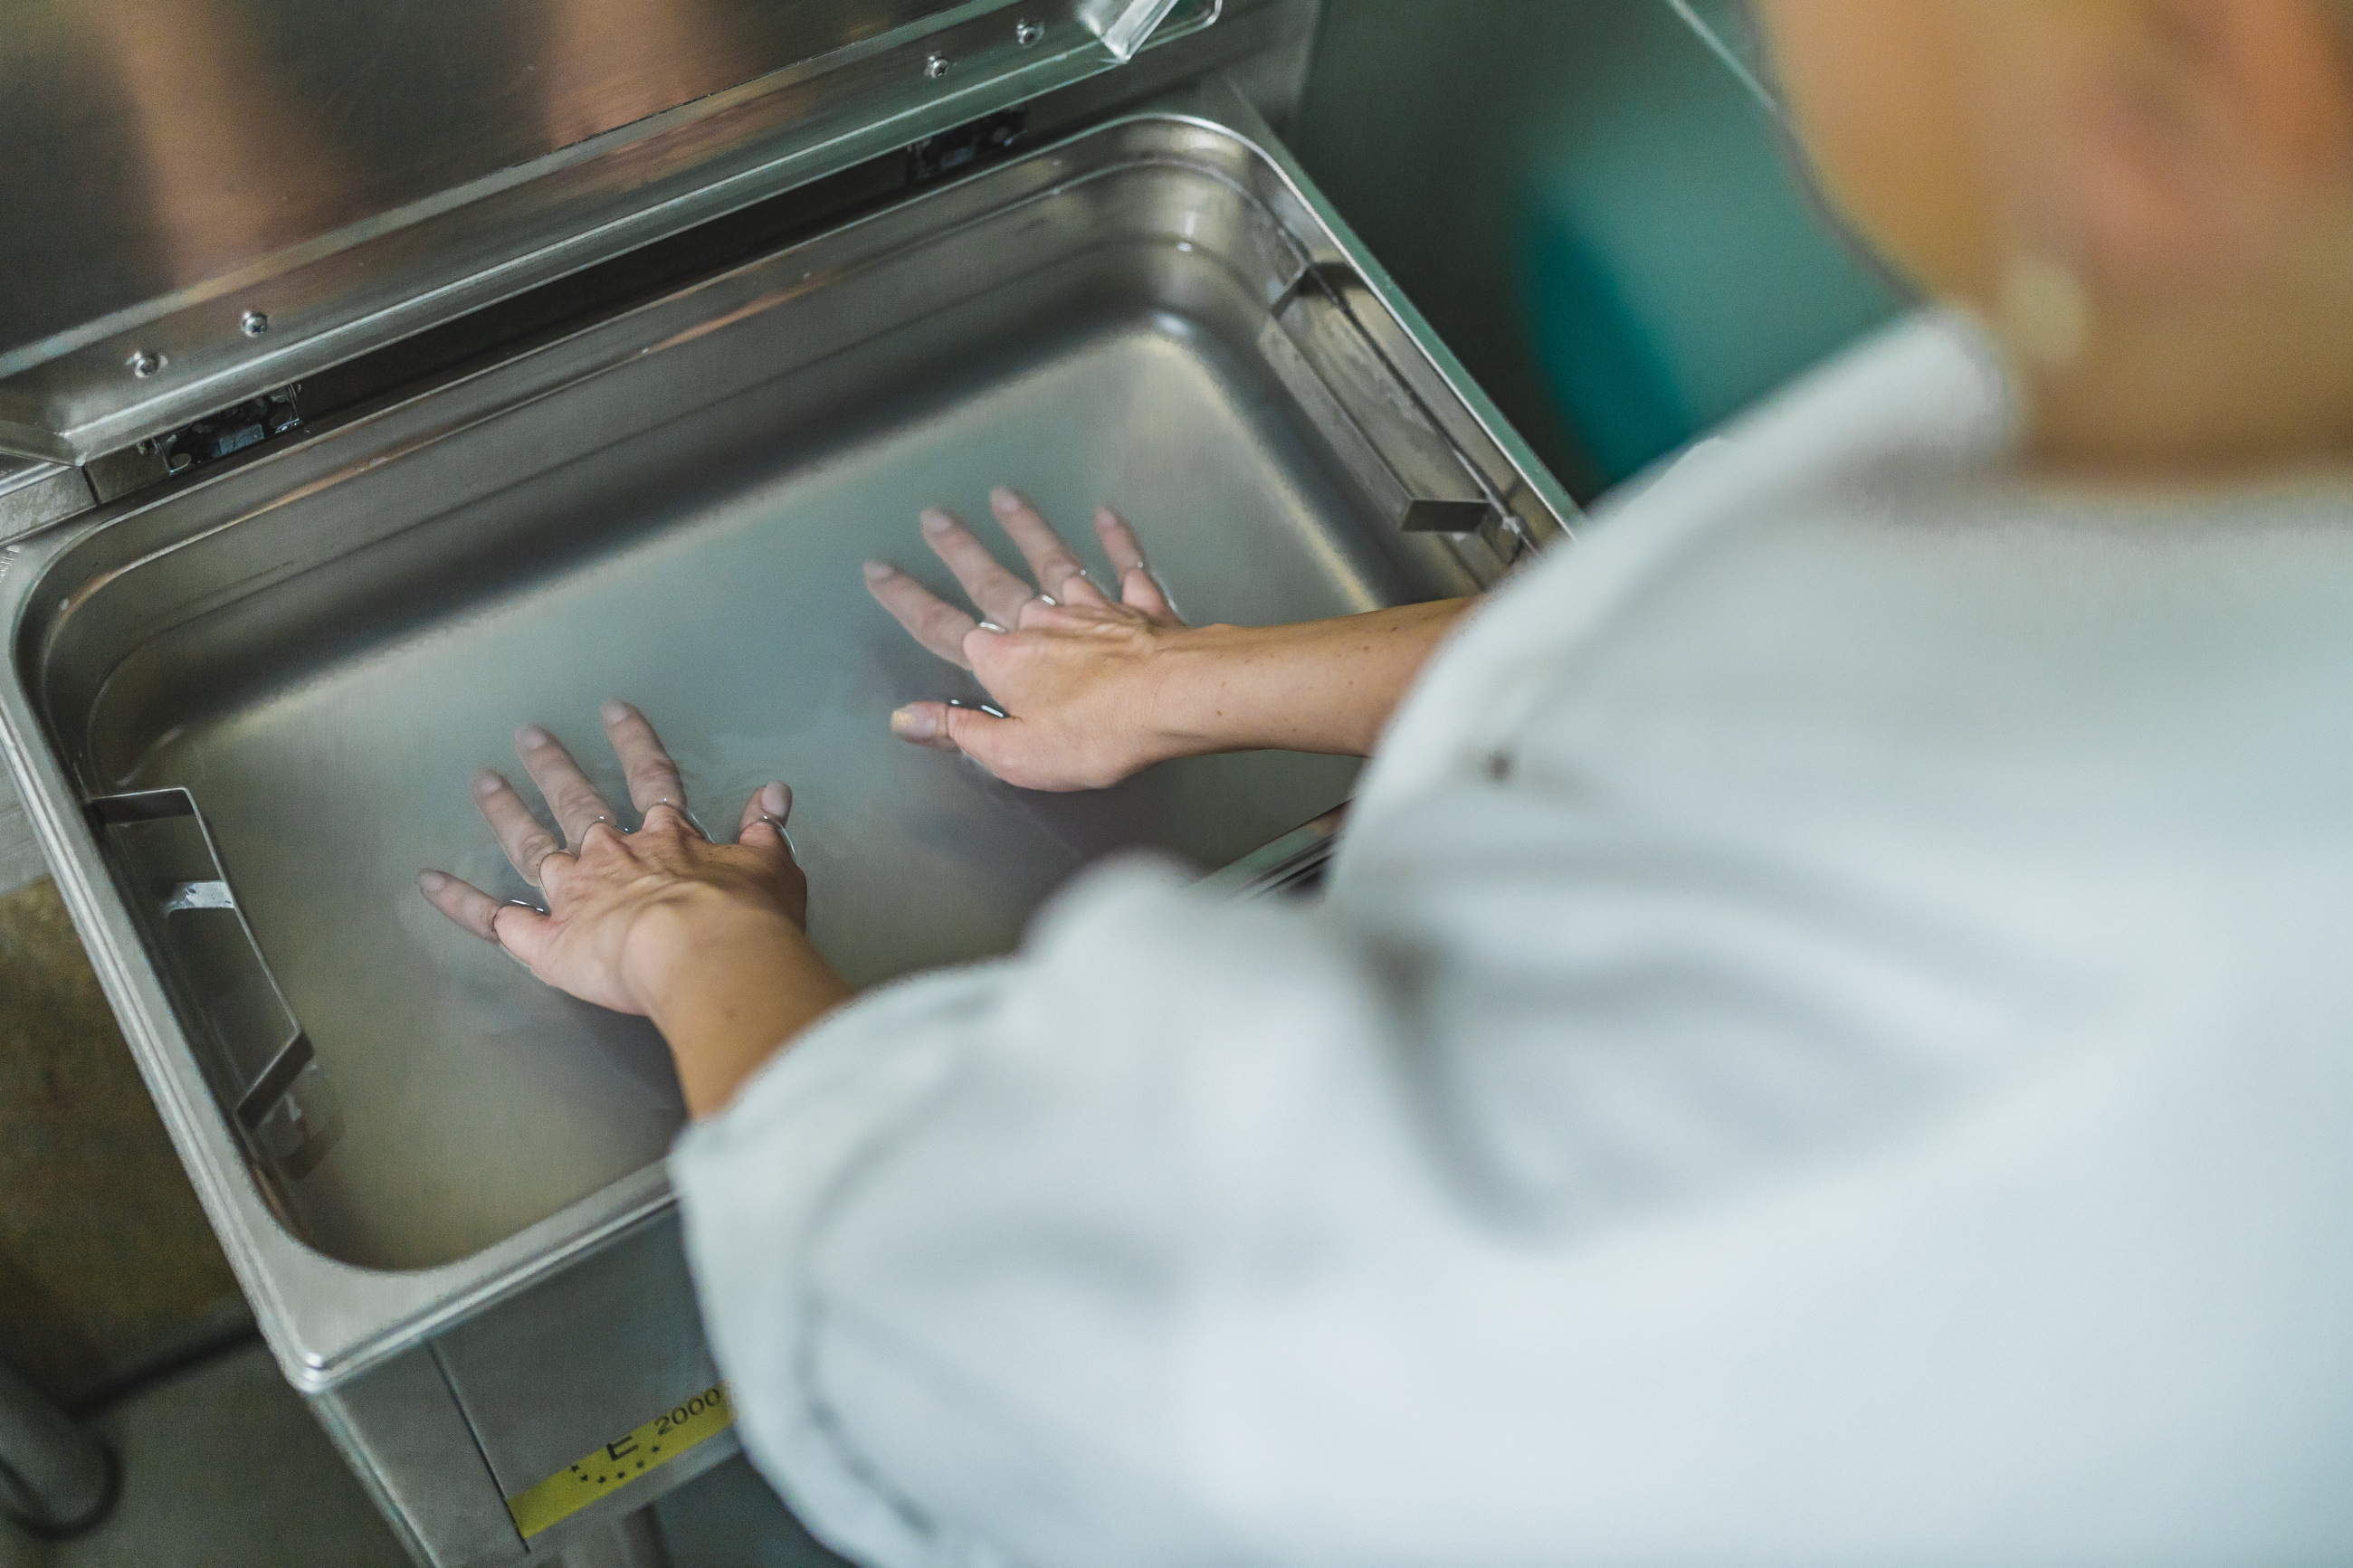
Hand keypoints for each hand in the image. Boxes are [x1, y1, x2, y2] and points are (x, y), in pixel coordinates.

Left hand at [418, 701, 851, 1116]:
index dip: (634, 744)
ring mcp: (573, 893)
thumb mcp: (771, 865)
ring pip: (531, 845)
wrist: (704, 952)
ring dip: (505, 812)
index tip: (614, 711)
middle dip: (554, 767)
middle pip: (578, 802)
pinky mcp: (544, 939)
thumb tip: (775, 794)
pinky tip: (429, 882)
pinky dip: (460, 902)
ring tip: (482, 782)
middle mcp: (613, 856)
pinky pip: (494, 919)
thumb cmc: (746, 917)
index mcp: (668, 839)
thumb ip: (764, 830)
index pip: (651, 779)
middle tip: (527, 735)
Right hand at [863, 487, 1190, 790]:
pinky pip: (1127, 565)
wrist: (1175, 699)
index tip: (879, 570)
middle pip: (990, 579)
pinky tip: (1106, 515)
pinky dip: (1116, 540)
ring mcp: (1093, 609)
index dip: (906, 600)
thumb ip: (958, 732)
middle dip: (958, 548)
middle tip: (934, 515)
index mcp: (1004, 661)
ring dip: (1027, 527)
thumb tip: (904, 718)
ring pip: (1053, 558)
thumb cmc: (1096, 735)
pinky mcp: (1141, 607)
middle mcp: (1041, 623)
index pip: (940, 627)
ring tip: (1005, 496)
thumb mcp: (1015, 753)